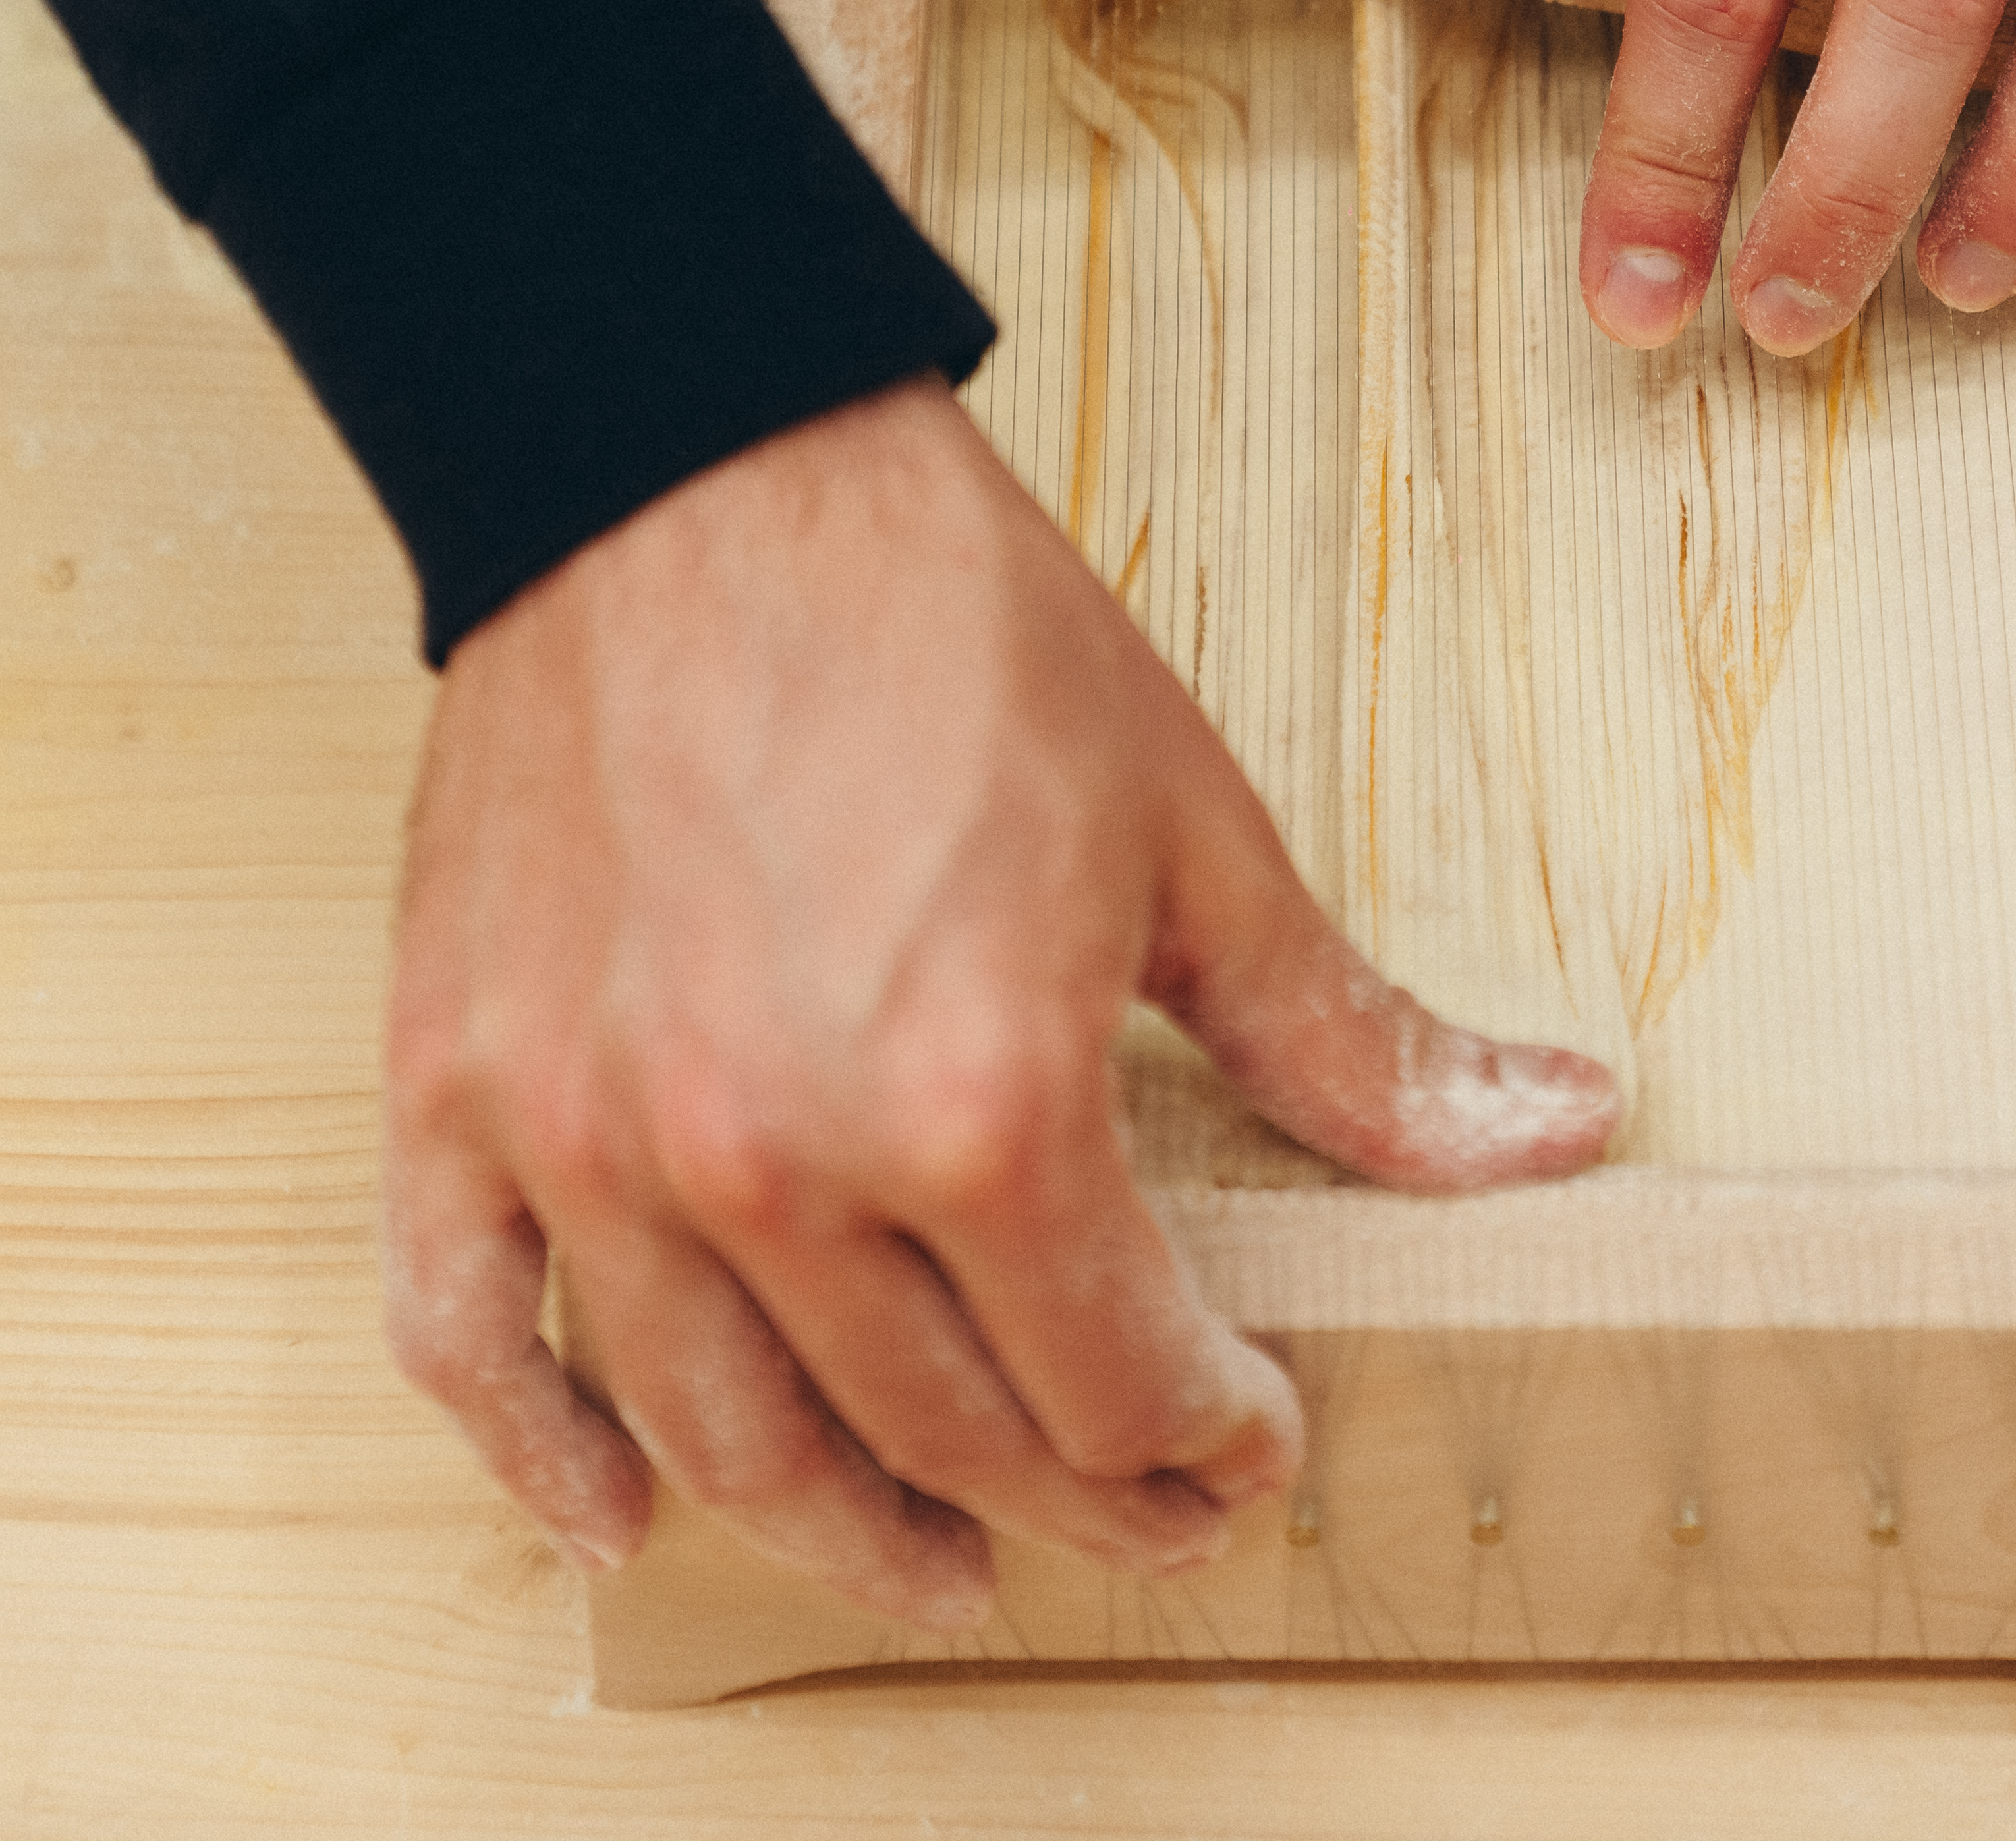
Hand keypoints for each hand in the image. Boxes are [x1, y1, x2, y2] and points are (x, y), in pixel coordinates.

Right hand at [379, 378, 1618, 1622]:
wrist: (694, 458)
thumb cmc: (943, 618)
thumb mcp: (1196, 831)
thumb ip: (1348, 1037)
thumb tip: (1553, 1130)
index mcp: (979, 1100)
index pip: (1112, 1380)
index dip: (1202, 1443)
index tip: (1241, 1446)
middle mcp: (777, 1156)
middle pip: (940, 1430)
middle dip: (1066, 1500)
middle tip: (1132, 1513)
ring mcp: (600, 1137)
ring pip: (729, 1435)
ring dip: (845, 1530)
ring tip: (931, 1558)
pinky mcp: (462, 1087)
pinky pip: (469, 1339)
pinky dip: (543, 1458)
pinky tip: (625, 1514)